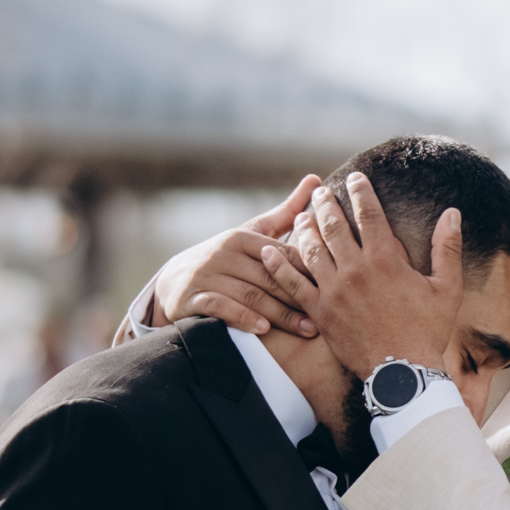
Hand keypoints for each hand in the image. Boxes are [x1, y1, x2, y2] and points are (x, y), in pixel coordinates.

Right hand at [123, 180, 324, 340]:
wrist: (173, 283)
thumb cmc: (226, 258)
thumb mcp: (253, 234)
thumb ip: (285, 212)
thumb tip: (316, 179)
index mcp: (242, 237)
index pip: (282, 253)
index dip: (309, 270)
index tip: (336, 285)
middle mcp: (224, 253)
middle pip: (269, 275)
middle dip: (300, 296)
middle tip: (327, 314)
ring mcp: (207, 275)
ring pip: (250, 294)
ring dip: (280, 314)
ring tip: (308, 329)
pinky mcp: (193, 297)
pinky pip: (221, 307)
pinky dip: (243, 318)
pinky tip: (264, 330)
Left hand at [280, 172, 462, 377]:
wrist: (403, 374)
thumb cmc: (428, 331)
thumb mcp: (447, 288)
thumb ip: (448, 248)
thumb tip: (453, 213)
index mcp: (385, 260)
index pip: (369, 214)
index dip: (362, 192)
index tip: (356, 179)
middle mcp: (355, 270)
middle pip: (334, 226)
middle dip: (326, 204)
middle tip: (320, 192)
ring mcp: (334, 291)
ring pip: (311, 249)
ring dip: (304, 228)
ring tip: (301, 215)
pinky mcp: (319, 312)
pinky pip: (293, 284)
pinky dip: (279, 266)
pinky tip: (269, 251)